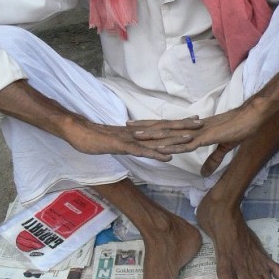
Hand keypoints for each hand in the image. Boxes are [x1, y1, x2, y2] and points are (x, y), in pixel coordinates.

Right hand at [68, 114, 203, 161]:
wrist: (76, 131)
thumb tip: (140, 143)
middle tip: (201, 123)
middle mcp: (136, 133)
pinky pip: (141, 151)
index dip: (177, 123)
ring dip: (173, 139)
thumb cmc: (94, 137)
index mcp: (136, 131)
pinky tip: (167, 157)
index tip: (193, 121)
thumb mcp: (116, 140)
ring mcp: (130, 139)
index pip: (160, 125)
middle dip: (182, 126)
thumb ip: (129, 141)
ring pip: (155, 139)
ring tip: (191, 139)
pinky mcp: (122, 147)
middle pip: (163, 128)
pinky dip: (155, 153)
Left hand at [128, 104, 263, 172]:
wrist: (253, 117)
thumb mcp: (224, 147)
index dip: (154, 126)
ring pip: (171, 134)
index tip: (140, 126)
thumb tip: (204, 174)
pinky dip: (174, 146)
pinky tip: (162, 149)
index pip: (170, 126)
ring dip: (154, 136)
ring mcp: (199, 131)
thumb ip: (212, 160)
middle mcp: (193, 128)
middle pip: (165, 127)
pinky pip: (187, 143)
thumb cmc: (240, 128)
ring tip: (136, 136)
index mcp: (195, 128)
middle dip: (146, 127)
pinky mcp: (207, 137)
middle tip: (127, 126)